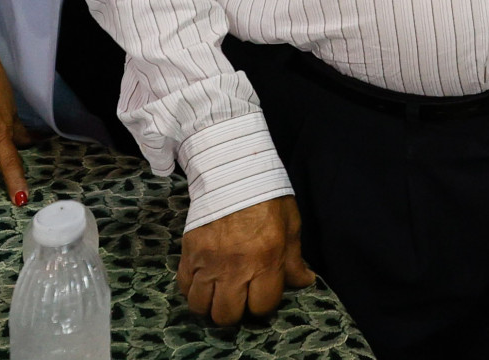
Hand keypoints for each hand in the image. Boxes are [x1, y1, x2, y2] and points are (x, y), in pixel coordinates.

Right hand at [178, 196, 312, 325]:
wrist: (232, 172)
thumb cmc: (266, 198)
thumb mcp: (290, 226)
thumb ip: (294, 259)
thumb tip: (305, 281)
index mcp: (265, 261)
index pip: (261, 307)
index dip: (263, 305)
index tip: (262, 295)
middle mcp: (235, 267)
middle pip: (227, 315)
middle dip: (235, 312)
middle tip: (239, 298)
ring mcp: (208, 262)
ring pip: (200, 306)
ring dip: (210, 303)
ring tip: (219, 292)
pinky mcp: (188, 253)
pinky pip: (183, 286)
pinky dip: (192, 288)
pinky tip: (204, 279)